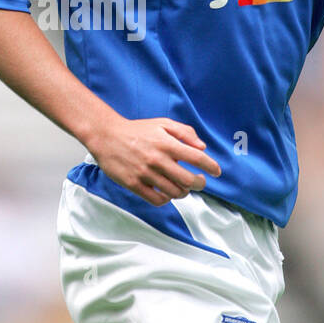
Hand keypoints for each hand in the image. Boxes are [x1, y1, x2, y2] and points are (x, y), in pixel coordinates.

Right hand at [87, 116, 221, 206]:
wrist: (106, 136)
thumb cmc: (137, 130)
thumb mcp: (162, 123)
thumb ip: (185, 132)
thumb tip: (202, 148)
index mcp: (166, 143)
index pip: (197, 158)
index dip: (211, 167)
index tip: (216, 172)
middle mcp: (157, 159)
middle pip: (188, 180)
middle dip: (200, 184)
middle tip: (200, 182)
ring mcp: (145, 173)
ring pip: (174, 192)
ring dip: (184, 192)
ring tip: (183, 187)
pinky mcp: (134, 184)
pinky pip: (156, 199)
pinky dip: (167, 199)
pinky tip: (167, 193)